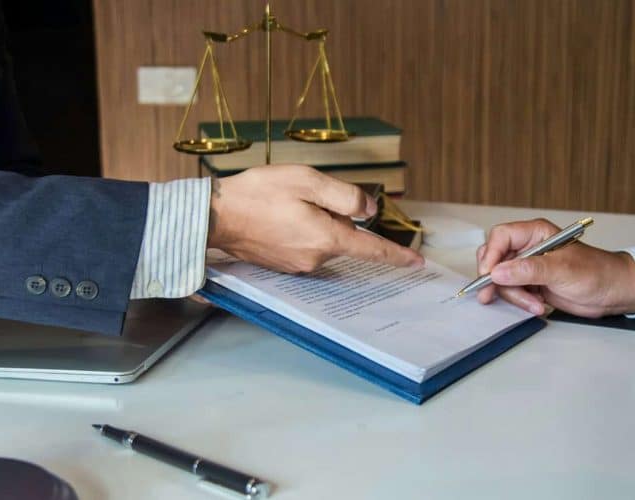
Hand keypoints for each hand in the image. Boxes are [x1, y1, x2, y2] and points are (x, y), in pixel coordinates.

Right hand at [207, 165, 423, 272]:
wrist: (216, 215)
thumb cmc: (258, 193)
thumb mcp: (308, 181)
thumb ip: (344, 195)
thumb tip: (368, 209)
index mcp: (327, 238)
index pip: (371, 250)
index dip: (396, 256)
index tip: (417, 263)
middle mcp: (316, 258)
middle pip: (344, 237)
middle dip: (335, 217)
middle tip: (303, 197)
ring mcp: (298, 265)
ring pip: (324, 240)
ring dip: (315, 223)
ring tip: (284, 207)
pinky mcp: (283, 265)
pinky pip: (305, 246)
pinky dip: (300, 231)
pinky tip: (278, 218)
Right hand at [476, 219, 634, 316]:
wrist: (612, 292)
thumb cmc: (596, 272)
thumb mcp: (561, 270)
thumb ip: (528, 270)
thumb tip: (497, 272)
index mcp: (535, 233)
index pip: (501, 237)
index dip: (491, 255)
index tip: (489, 275)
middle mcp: (529, 247)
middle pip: (495, 259)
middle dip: (495, 279)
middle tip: (491, 295)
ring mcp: (529, 267)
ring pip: (502, 279)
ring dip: (513, 295)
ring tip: (533, 303)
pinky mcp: (531, 284)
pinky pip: (512, 292)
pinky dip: (520, 302)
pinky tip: (537, 306)